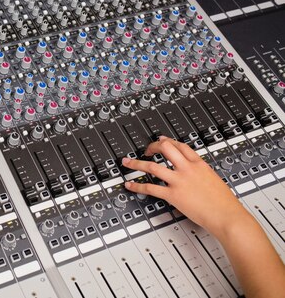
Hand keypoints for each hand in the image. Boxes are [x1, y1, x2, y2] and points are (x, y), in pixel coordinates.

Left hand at [122, 136, 249, 238]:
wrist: (228, 216)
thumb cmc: (224, 202)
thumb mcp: (214, 179)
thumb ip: (201, 173)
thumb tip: (194, 173)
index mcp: (199, 164)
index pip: (180, 145)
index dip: (168, 141)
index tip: (161, 140)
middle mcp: (187, 169)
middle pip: (165, 148)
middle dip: (152, 146)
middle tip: (145, 149)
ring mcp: (179, 181)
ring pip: (152, 166)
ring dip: (136, 164)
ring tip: (127, 163)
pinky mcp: (173, 195)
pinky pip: (150, 189)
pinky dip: (137, 187)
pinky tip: (130, 185)